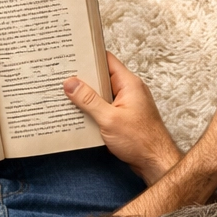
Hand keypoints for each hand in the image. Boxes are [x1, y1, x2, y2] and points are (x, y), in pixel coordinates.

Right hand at [64, 53, 181, 184]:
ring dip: (86, 96)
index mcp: (129, 83)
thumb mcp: (109, 119)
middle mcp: (129, 90)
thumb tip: (70, 83)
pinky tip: (77, 113)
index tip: (71, 54)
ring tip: (63, 93)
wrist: (155, 162)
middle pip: (102, 77)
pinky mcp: (124, 117)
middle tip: (61, 75)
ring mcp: (127, 104)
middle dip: (82, 78)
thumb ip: (88, 100)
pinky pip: (105, 107)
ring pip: (102, 94)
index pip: (107, 60)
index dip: (89, 55)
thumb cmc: (139, 141)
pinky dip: (92, 109)